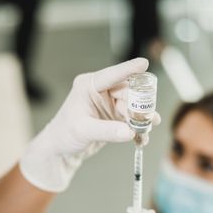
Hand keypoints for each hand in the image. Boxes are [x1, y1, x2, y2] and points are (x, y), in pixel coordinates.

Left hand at [20, 58, 159, 191]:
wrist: (62, 149)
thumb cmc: (64, 133)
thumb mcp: (83, 130)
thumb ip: (107, 131)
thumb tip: (129, 131)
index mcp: (88, 85)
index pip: (111, 75)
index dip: (128, 69)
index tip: (144, 64)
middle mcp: (100, 91)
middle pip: (128, 92)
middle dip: (140, 105)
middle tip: (150, 117)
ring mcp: (109, 104)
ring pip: (132, 107)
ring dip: (141, 121)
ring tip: (145, 132)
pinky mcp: (114, 117)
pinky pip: (131, 121)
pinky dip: (137, 130)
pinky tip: (141, 140)